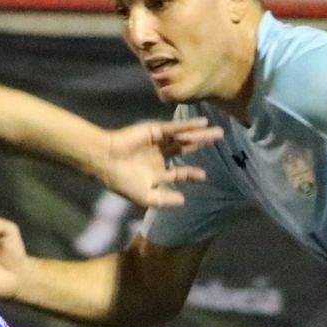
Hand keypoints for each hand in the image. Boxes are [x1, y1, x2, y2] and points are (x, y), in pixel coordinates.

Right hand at [94, 118, 215, 207]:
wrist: (105, 161)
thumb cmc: (123, 181)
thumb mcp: (145, 197)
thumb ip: (164, 201)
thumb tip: (183, 202)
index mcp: (156, 173)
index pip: (179, 173)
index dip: (191, 174)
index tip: (203, 176)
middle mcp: (159, 156)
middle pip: (186, 150)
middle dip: (202, 146)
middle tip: (220, 141)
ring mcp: (158, 143)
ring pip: (184, 138)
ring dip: (201, 135)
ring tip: (219, 132)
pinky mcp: (155, 131)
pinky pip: (175, 128)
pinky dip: (189, 126)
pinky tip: (203, 124)